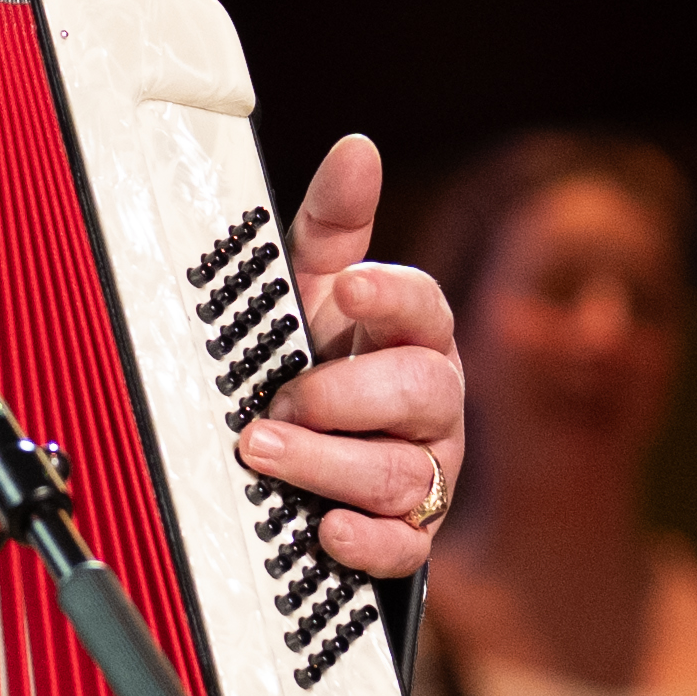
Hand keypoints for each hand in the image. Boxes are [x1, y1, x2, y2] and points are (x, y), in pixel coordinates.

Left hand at [235, 130, 460, 581]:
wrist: (317, 461)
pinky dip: (365, 541)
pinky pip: (405, 547)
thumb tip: (357, 149)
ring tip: (264, 453)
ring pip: (405, 473)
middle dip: (344, 396)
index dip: (392, 295)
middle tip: (279, 400)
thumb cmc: (322, 362)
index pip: (427, 307)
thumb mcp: (313, 294)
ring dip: (329, 465)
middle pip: (422, 392)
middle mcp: (432, 404)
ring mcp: (428, 471)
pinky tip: (324, 530)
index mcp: (414, 336)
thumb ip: (334, 228)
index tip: (348, 287)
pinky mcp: (410, 534)